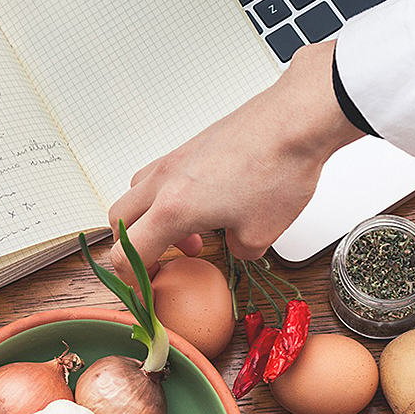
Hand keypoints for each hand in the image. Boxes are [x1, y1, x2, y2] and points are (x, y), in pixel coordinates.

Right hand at [108, 39, 364, 278]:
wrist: (295, 123)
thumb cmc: (278, 172)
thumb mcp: (260, 235)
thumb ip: (238, 252)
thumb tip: (235, 247)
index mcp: (173, 209)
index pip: (127, 254)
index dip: (133, 280)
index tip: (147, 290)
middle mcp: (163, 181)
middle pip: (119, 221)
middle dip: (134, 247)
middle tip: (162, 262)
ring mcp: (173, 159)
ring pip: (137, 194)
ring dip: (151, 220)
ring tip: (189, 234)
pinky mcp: (189, 147)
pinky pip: (159, 176)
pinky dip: (168, 197)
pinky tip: (205, 204)